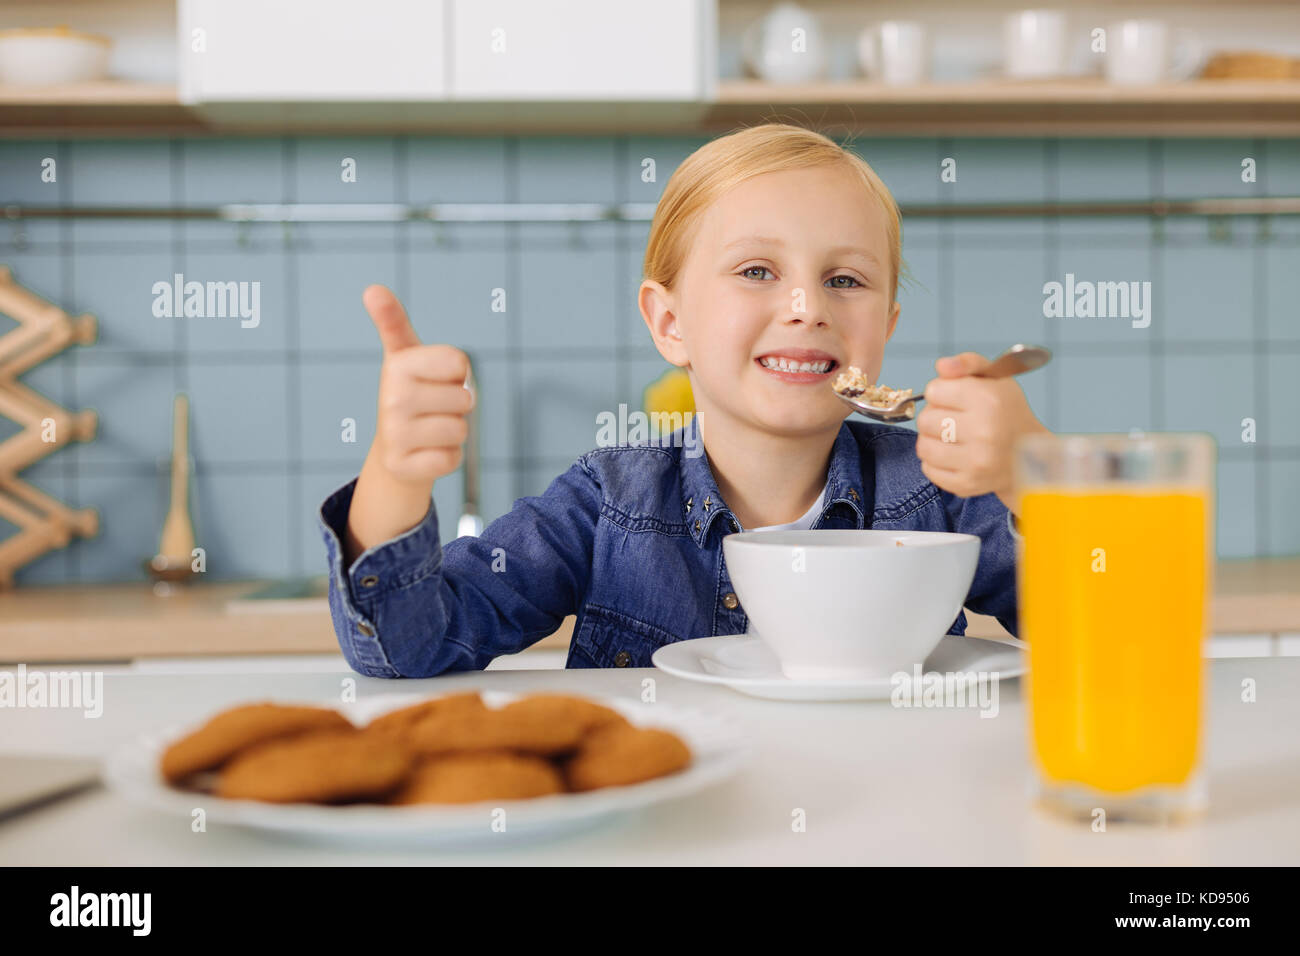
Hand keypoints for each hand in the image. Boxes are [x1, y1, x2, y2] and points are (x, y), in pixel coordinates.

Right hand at [364, 284, 472, 484]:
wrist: (394, 449)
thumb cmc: (411, 394)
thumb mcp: (404, 356)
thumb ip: (393, 322)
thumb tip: (372, 289)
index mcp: (398, 366)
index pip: (459, 363)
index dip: (458, 373)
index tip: (438, 377)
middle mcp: (392, 399)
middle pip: (464, 400)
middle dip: (458, 406)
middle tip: (434, 408)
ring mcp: (395, 435)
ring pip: (460, 430)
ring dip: (453, 432)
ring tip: (430, 429)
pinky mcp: (404, 466)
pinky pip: (451, 459)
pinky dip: (448, 457)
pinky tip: (427, 452)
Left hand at [914, 351, 1048, 511]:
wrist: (1029, 458)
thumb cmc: (1007, 413)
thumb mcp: (996, 379)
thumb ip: (968, 363)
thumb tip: (941, 366)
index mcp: (988, 400)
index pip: (933, 391)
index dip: (942, 392)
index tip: (957, 399)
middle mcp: (983, 432)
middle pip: (925, 420)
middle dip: (936, 417)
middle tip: (956, 420)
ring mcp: (975, 462)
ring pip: (923, 446)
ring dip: (933, 440)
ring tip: (953, 438)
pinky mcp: (967, 484)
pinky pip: (928, 470)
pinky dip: (936, 462)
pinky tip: (955, 456)